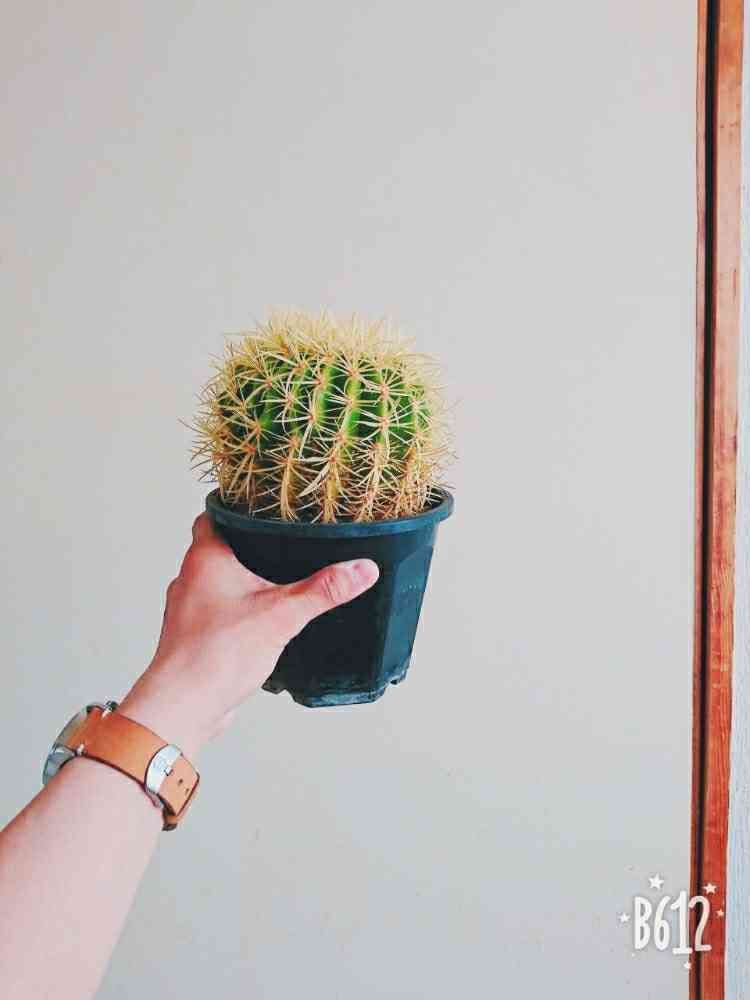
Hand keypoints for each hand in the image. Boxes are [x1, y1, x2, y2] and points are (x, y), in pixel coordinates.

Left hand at [119, 514, 378, 755]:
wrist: (183, 705)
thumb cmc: (214, 655)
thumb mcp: (281, 615)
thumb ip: (323, 590)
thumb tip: (360, 569)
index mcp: (205, 558)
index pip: (214, 514)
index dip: (237, 506)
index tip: (263, 504)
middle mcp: (190, 578)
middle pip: (217, 546)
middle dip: (248, 546)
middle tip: (280, 541)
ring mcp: (188, 608)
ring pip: (216, 581)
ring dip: (241, 580)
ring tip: (275, 579)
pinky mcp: (194, 636)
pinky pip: (217, 611)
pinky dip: (236, 610)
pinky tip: (259, 621)